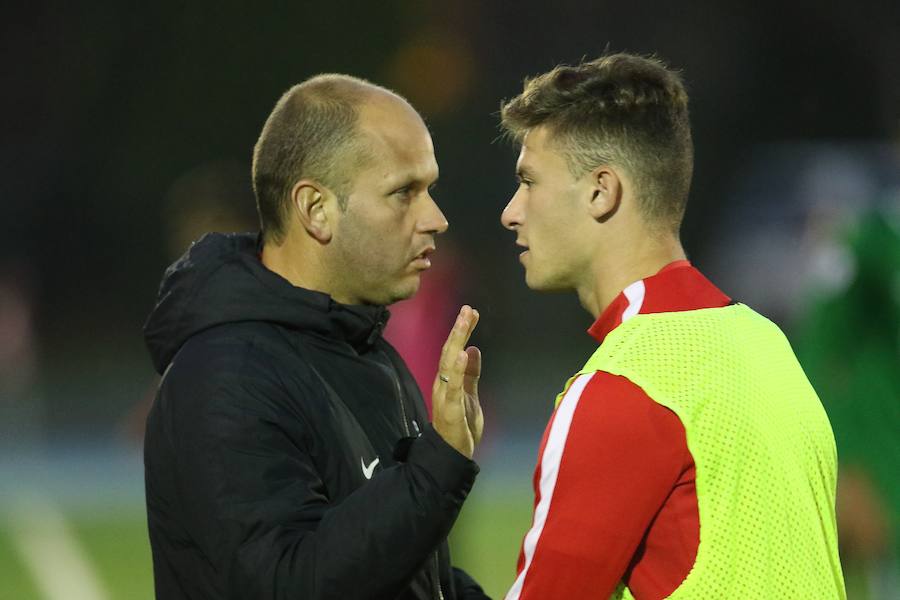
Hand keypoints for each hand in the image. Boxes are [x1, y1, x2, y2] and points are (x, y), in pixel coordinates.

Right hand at [432, 305, 482, 458]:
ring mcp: (445, 394)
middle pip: (449, 351)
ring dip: (457, 341)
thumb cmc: (460, 425)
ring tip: (464, 322)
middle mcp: (443, 383)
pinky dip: (458, 369)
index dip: (461, 331)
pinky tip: (464, 353)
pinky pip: (454, 385)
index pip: (454, 350)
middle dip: (459, 330)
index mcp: (448, 379)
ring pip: (449, 362)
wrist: (452, 454)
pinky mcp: (450, 407)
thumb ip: (471, 374)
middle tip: (467, 310)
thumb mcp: (470, 395)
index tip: (470, 313)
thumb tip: (474, 349)